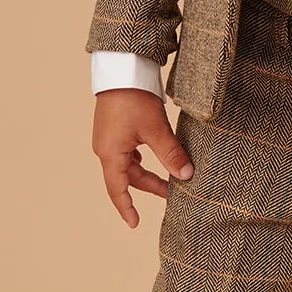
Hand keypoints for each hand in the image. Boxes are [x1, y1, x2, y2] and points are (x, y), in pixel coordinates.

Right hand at [92, 89, 193, 227]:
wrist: (121, 68)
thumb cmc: (134, 98)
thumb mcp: (156, 129)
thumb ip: (171, 154)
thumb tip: (186, 176)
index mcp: (111, 153)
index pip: (117, 190)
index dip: (126, 208)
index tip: (135, 224)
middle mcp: (106, 148)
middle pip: (127, 177)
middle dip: (150, 187)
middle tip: (172, 194)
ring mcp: (109, 137)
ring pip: (129, 164)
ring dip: (147, 173)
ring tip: (169, 179)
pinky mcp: (115, 128)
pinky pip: (128, 151)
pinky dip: (142, 159)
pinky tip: (155, 157)